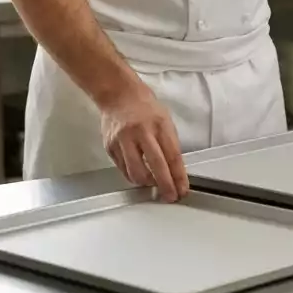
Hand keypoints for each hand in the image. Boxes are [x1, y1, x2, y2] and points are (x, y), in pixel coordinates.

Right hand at [100, 86, 188, 202]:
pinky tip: (139, 174)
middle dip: (165, 185)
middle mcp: (140, 133)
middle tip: (170, 196)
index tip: (183, 189)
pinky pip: (123, 169)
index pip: (172, 155)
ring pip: (135, 172)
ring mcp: (123, 140)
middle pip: (155, 165)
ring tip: (153, 184)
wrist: (119, 95)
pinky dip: (133, 175)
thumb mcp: (165, 121)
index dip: (178, 176)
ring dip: (146, 183)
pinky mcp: (110, 147)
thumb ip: (170, 144)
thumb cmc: (146, 108)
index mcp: (159, 125)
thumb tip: (175, 171)